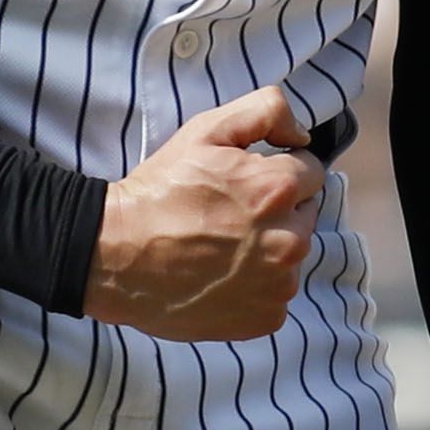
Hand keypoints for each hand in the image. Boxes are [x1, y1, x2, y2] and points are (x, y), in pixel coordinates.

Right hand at [83, 86, 323, 341]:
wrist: (118, 254)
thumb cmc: (161, 190)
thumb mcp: (205, 130)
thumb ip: (265, 112)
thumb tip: (301, 134)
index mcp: (278, 189)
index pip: (311, 171)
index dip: (277, 170)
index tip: (246, 181)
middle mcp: (288, 240)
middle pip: (305, 214)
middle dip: (278, 209)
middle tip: (231, 212)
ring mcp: (279, 284)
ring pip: (292, 254)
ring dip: (270, 247)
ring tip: (223, 245)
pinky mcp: (266, 317)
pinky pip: (277, 293)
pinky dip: (257, 285)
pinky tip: (222, 274)